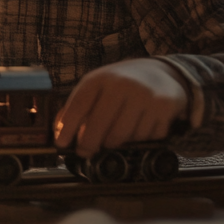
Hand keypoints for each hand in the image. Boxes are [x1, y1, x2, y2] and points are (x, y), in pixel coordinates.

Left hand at [54, 58, 188, 158]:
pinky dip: (139, 139)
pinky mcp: (164, 107)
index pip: (78, 106)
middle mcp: (122, 84)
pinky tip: (138, 128)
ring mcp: (144, 95)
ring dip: (115, 143)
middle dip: (89, 144)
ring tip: (113, 137)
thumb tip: (59, 132)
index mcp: (100, 78)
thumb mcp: (97, 87)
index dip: (68, 128)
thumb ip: (78, 107)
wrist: (161, 72)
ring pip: (122, 136)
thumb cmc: (121, 84)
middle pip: (99, 124)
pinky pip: (146, 137)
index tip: (61, 144)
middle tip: (85, 151)